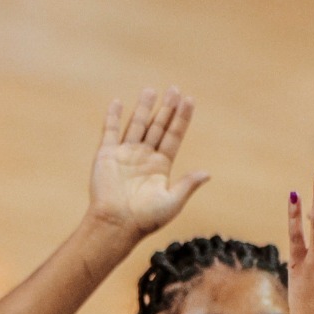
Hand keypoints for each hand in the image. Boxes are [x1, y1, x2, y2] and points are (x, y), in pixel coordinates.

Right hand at [86, 88, 209, 238]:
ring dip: (143, 108)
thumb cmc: (146, 218)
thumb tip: (207, 173)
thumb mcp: (172, 202)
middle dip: (166, 109)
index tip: (189, 100)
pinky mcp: (107, 155)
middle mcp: (144, 157)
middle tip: (174, 90)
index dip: (181, 119)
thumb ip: (187, 185)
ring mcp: (125, 155)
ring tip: (151, 90)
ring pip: (136, 125)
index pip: (174, 136)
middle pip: (158, 127)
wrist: (116, 224)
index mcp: (161, 166)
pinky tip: (118, 103)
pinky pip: (110, 131)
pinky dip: (113, 117)